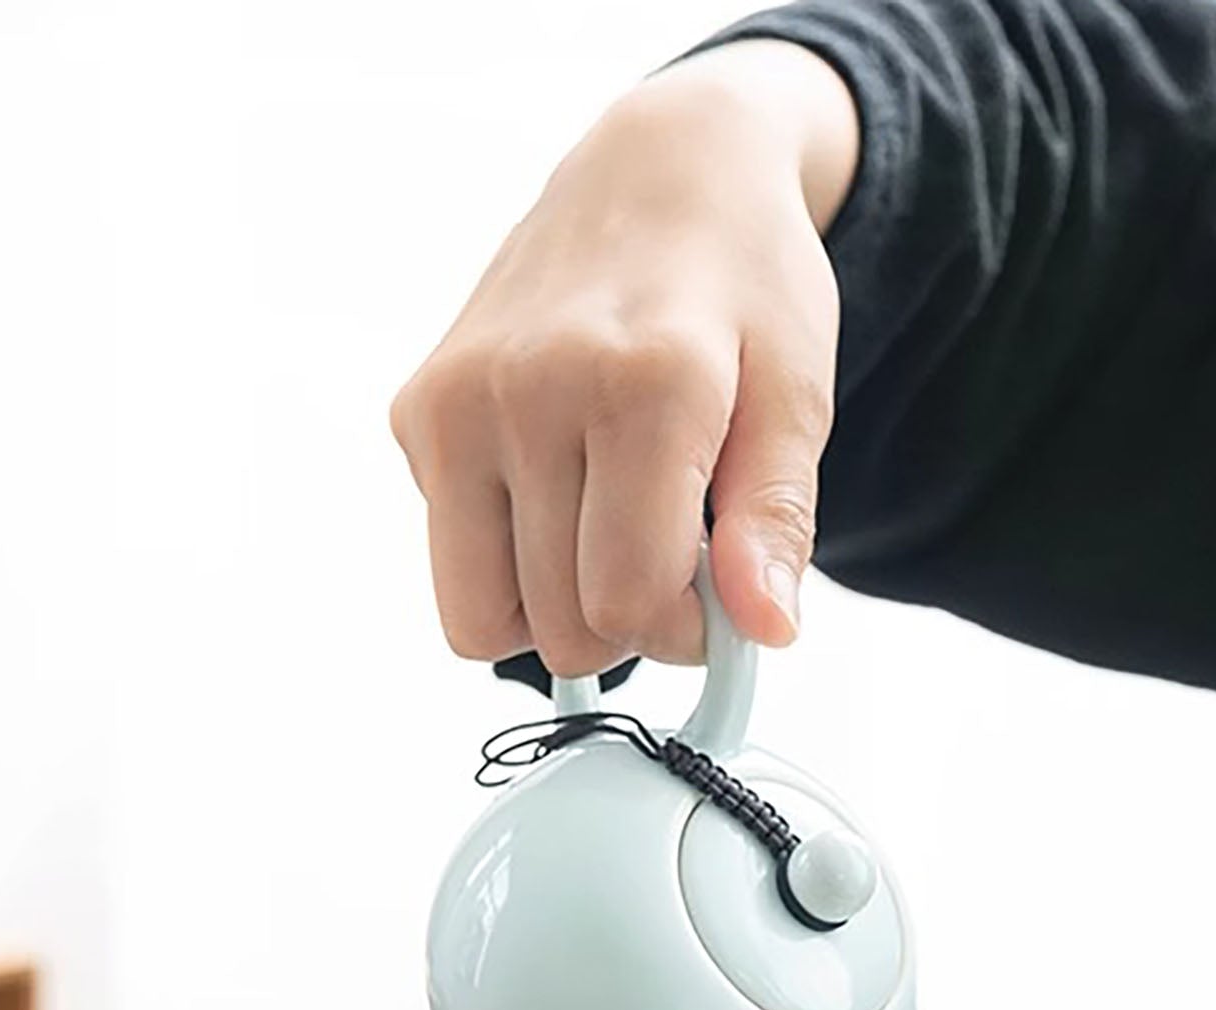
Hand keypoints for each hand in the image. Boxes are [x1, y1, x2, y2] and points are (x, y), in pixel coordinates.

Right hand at [389, 41, 857, 676]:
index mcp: (639, 387)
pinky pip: (456, 561)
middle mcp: (527, 389)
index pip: (626, 602)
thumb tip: (766, 633)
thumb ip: (777, 521)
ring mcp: (456, 401)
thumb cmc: (744, 286)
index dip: (684, 633)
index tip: (717, 592)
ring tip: (610, 538)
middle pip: (560, 626)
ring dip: (555, 610)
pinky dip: (510, 557)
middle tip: (670, 558)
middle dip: (628, 626)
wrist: (659, 170)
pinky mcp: (417, 412)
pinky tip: (562, 484)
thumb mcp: (798, 397)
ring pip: (480, 618)